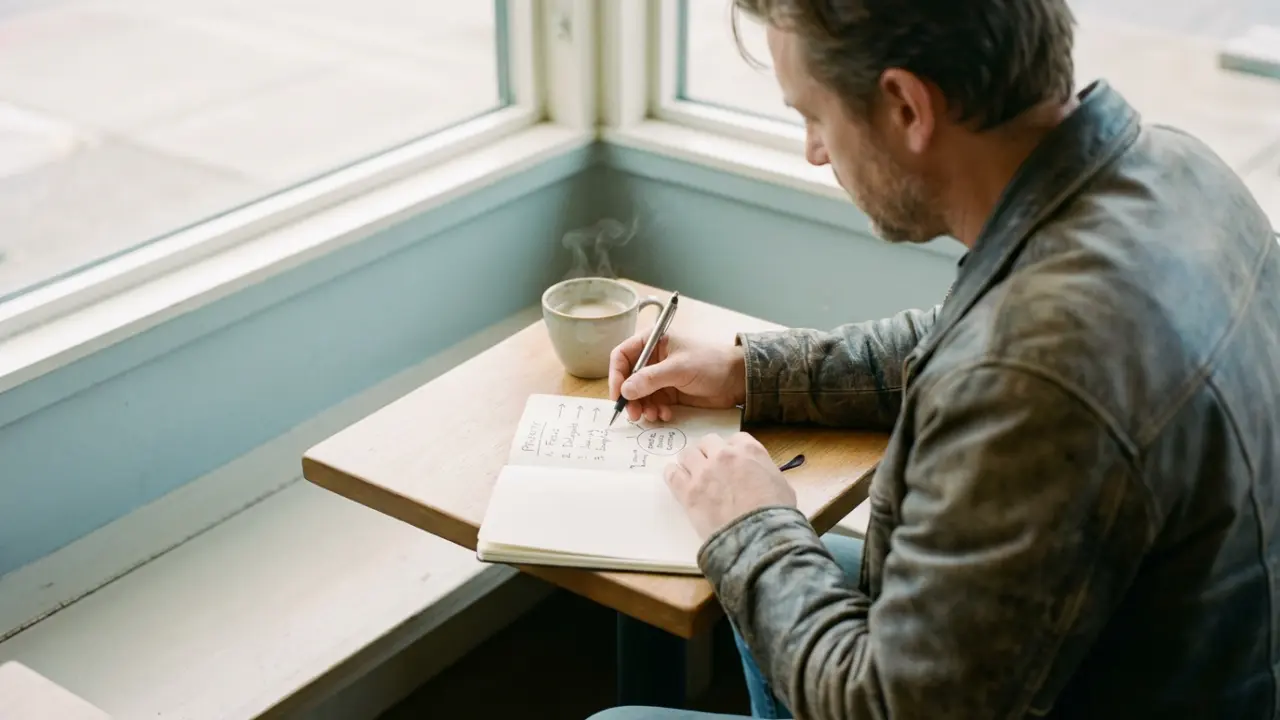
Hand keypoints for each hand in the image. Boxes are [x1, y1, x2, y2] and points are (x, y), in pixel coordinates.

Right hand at [608, 333, 746, 422]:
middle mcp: (653, 359)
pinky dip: (655, 411)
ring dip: (642, 407)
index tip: (618, 395)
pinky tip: (665, 415)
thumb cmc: (711, 363)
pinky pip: (652, 404)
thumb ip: (651, 379)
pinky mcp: (669, 393)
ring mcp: (661, 377)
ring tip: (653, 416)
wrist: (737, 380)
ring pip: (639, 395)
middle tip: (634, 414)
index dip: (616, 375)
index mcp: (652, 341)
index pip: (622, 356)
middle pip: (628, 379)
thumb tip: (625, 391)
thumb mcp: (679, 369)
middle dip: (630, 397)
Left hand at [664, 432, 796, 538]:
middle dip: (709, 453)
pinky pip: (672, 474)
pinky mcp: (688, 491)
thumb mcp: (782, 485)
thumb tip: (758, 477)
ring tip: (693, 474)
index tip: (732, 462)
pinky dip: (673, 474)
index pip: (736, 439)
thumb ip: (765, 473)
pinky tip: (676, 478)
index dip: (733, 450)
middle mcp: (724, 455)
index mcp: (750, 450)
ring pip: (688, 454)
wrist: (759, 536)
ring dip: (691, 462)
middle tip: (711, 467)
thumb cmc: (777, 514)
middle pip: (708, 442)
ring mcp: (704, 472)